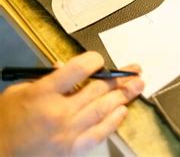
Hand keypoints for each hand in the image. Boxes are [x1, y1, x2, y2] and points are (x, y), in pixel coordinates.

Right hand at [0, 52, 143, 156]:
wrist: (0, 154)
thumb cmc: (8, 120)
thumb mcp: (20, 91)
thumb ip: (47, 78)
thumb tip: (66, 66)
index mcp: (43, 93)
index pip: (77, 70)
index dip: (93, 61)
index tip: (99, 60)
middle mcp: (59, 112)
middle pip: (97, 89)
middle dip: (119, 78)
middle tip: (135, 70)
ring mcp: (68, 132)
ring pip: (103, 108)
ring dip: (124, 95)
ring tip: (138, 85)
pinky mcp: (73, 149)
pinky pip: (100, 133)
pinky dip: (114, 120)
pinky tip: (123, 110)